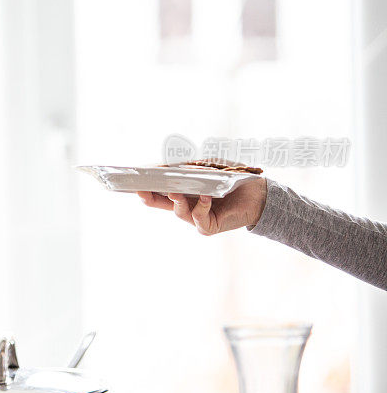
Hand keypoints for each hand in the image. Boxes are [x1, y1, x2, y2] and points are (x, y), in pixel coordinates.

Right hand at [137, 177, 267, 234]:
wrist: (259, 192)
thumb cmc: (232, 177)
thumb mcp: (207, 167)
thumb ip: (188, 168)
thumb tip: (166, 167)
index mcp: (183, 192)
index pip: (159, 191)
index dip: (146, 187)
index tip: (133, 180)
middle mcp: (187, 206)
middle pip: (162, 204)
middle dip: (150, 198)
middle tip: (140, 191)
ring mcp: (197, 218)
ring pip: (178, 212)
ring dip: (176, 200)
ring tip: (174, 190)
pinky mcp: (209, 226)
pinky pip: (199, 218)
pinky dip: (201, 207)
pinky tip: (206, 197)